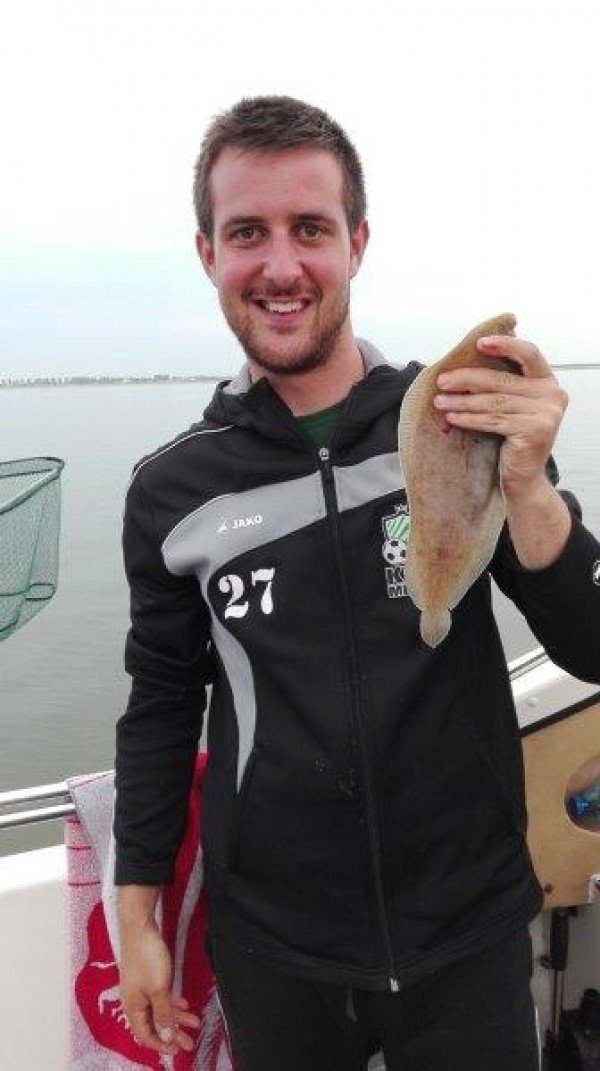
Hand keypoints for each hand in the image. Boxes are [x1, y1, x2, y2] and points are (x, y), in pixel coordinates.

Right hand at [119, 919, 200, 1057]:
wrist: (140, 929)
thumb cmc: (147, 960)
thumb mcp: (158, 990)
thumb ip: (162, 1014)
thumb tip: (166, 1037)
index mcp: (133, 1008)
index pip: (145, 1035)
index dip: (161, 1045)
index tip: (178, 1051)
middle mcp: (135, 1002)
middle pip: (154, 1024)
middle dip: (173, 1034)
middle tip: (190, 1043)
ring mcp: (141, 989)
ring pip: (160, 1010)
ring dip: (177, 1018)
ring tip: (195, 1022)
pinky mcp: (148, 978)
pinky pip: (161, 997)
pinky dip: (173, 1003)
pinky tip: (185, 1005)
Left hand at [433, 334, 568, 495]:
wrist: (523, 477)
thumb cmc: (513, 439)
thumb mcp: (512, 405)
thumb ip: (502, 383)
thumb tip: (465, 363)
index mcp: (547, 382)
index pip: (529, 354)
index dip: (505, 345)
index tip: (480, 342)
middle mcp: (552, 394)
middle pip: (502, 380)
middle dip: (467, 379)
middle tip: (442, 381)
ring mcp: (546, 413)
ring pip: (494, 401)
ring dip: (462, 401)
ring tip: (440, 401)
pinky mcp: (535, 430)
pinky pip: (493, 420)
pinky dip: (469, 418)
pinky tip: (453, 417)